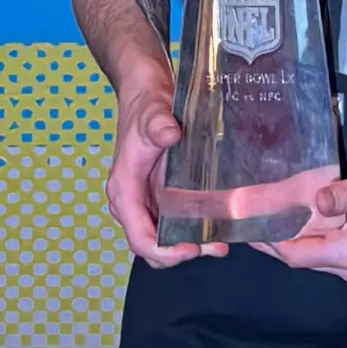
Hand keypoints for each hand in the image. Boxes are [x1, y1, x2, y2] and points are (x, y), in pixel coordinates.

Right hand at [105, 77, 228, 267]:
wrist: (146, 94)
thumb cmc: (146, 107)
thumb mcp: (152, 114)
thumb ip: (158, 125)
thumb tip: (169, 135)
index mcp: (125, 190)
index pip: (139, 237)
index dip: (165, 251)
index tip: (192, 248)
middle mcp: (132, 202)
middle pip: (151, 246)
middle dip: (180, 253)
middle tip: (215, 247)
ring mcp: (146, 201)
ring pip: (163, 238)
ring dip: (190, 245)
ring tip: (221, 243)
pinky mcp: (159, 196)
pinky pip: (173, 223)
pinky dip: (192, 231)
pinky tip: (217, 225)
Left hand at [251, 159, 346, 282]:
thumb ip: (342, 193)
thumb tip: (315, 200)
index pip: (296, 256)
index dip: (268, 243)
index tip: (244, 229)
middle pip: (301, 259)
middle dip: (274, 242)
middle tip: (247, 223)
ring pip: (313, 256)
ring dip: (290, 240)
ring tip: (264, 220)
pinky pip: (326, 251)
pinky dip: (307, 238)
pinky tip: (296, 221)